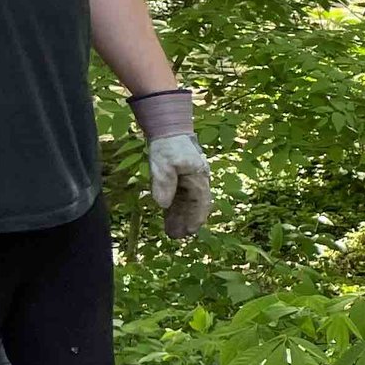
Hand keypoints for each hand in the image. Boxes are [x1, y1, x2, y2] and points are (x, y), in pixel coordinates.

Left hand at [132, 88, 210, 238]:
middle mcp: (197, 180)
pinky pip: (179, 195)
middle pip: (194, 205)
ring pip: (186, 202)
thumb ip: (164, 185)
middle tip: (177, 237)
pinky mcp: (179, 176)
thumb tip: (163, 205)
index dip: (195, 218)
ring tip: (171, 230)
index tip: (190, 232)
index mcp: (198, 178)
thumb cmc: (168, 146)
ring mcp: (189, 178)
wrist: (167, 127)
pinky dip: (174, 206)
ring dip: (180, 215)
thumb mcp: (164, 165)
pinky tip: (167, 214)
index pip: (200, 203)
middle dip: (187, 221)